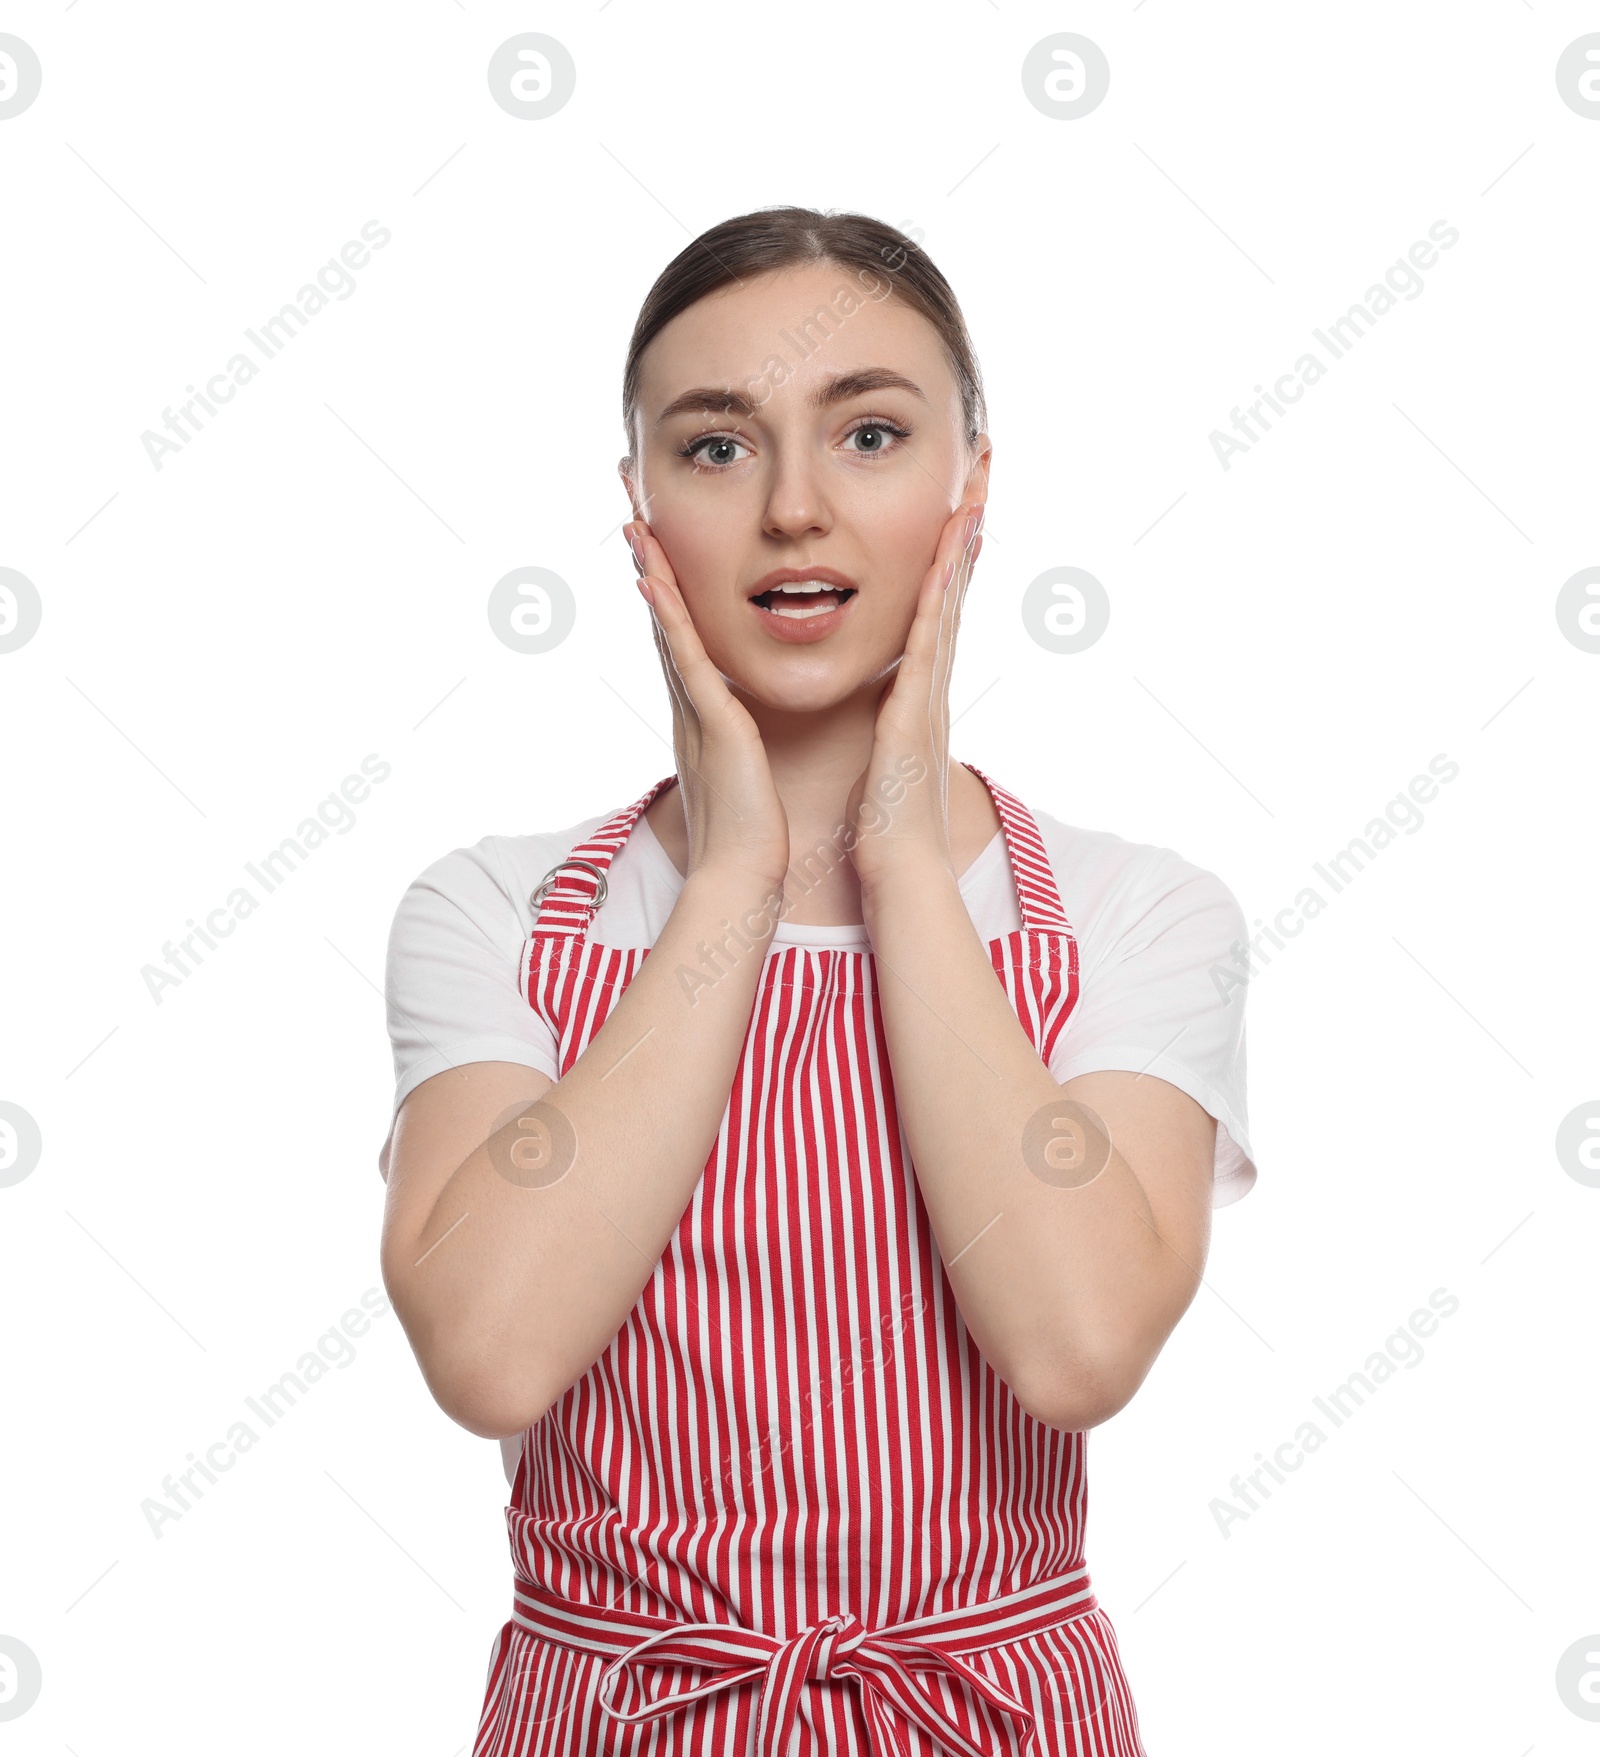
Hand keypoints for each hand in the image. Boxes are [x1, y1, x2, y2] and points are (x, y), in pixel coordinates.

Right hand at [625, 518, 790, 893]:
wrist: (743, 875)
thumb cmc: (751, 833)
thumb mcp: (745, 773)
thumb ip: (739, 745)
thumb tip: (743, 734)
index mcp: (703, 713)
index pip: (682, 636)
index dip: (668, 587)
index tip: (656, 539)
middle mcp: (689, 705)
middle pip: (663, 619)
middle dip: (648, 561)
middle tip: (630, 507)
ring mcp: (694, 712)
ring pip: (667, 628)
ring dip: (651, 573)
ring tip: (634, 521)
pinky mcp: (711, 724)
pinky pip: (686, 660)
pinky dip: (669, 619)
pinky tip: (655, 579)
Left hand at [844, 500, 984, 890]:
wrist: (899, 870)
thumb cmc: (886, 824)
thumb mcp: (884, 759)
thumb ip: (887, 727)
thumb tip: (884, 711)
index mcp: (919, 694)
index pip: (934, 609)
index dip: (946, 555)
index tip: (955, 503)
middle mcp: (933, 685)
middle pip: (954, 591)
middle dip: (966, 529)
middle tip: (981, 470)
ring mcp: (932, 696)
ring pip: (949, 604)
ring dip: (961, 545)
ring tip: (973, 489)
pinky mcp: (918, 712)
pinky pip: (930, 641)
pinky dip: (940, 595)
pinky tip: (946, 554)